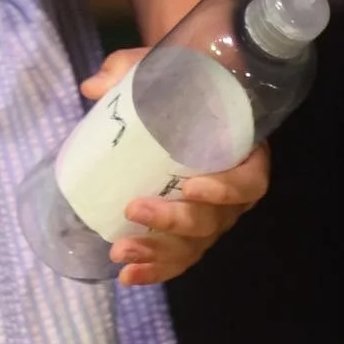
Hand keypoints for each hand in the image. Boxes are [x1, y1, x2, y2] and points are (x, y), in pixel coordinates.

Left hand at [80, 49, 270, 287]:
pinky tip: (128, 276)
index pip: (250, 181)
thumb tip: (93, 86)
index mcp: (243, 150)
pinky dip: (155, 269)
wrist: (180, 92)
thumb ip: (127, 71)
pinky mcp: (190, 231)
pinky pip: (179, 257)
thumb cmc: (176, 81)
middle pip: (215, 220)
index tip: (190, 186)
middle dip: (174, 222)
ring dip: (158, 254)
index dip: (225, 190)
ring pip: (194, 245)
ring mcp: (212, 216)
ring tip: (121, 254)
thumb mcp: (156, 68)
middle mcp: (234, 190)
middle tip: (134, 210)